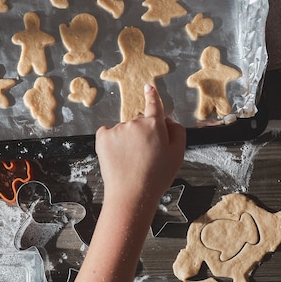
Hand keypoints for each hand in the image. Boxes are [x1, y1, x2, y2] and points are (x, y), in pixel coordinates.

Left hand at [74, 85, 184, 281]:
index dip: (152, 96)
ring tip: (131, 162)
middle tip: (145, 157)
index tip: (148, 87)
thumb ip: (177, 132)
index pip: (154, 105)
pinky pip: (108, 134)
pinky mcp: (102, 137)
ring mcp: (117, 129)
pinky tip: (118, 158)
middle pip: (139, 123)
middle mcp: (135, 122)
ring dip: (127, 141)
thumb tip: (167, 119)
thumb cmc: (157, 177)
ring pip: (124, 131)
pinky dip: (112, 143)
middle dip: (142, 134)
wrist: (131, 194)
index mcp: (155, 124)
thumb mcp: (178, 155)